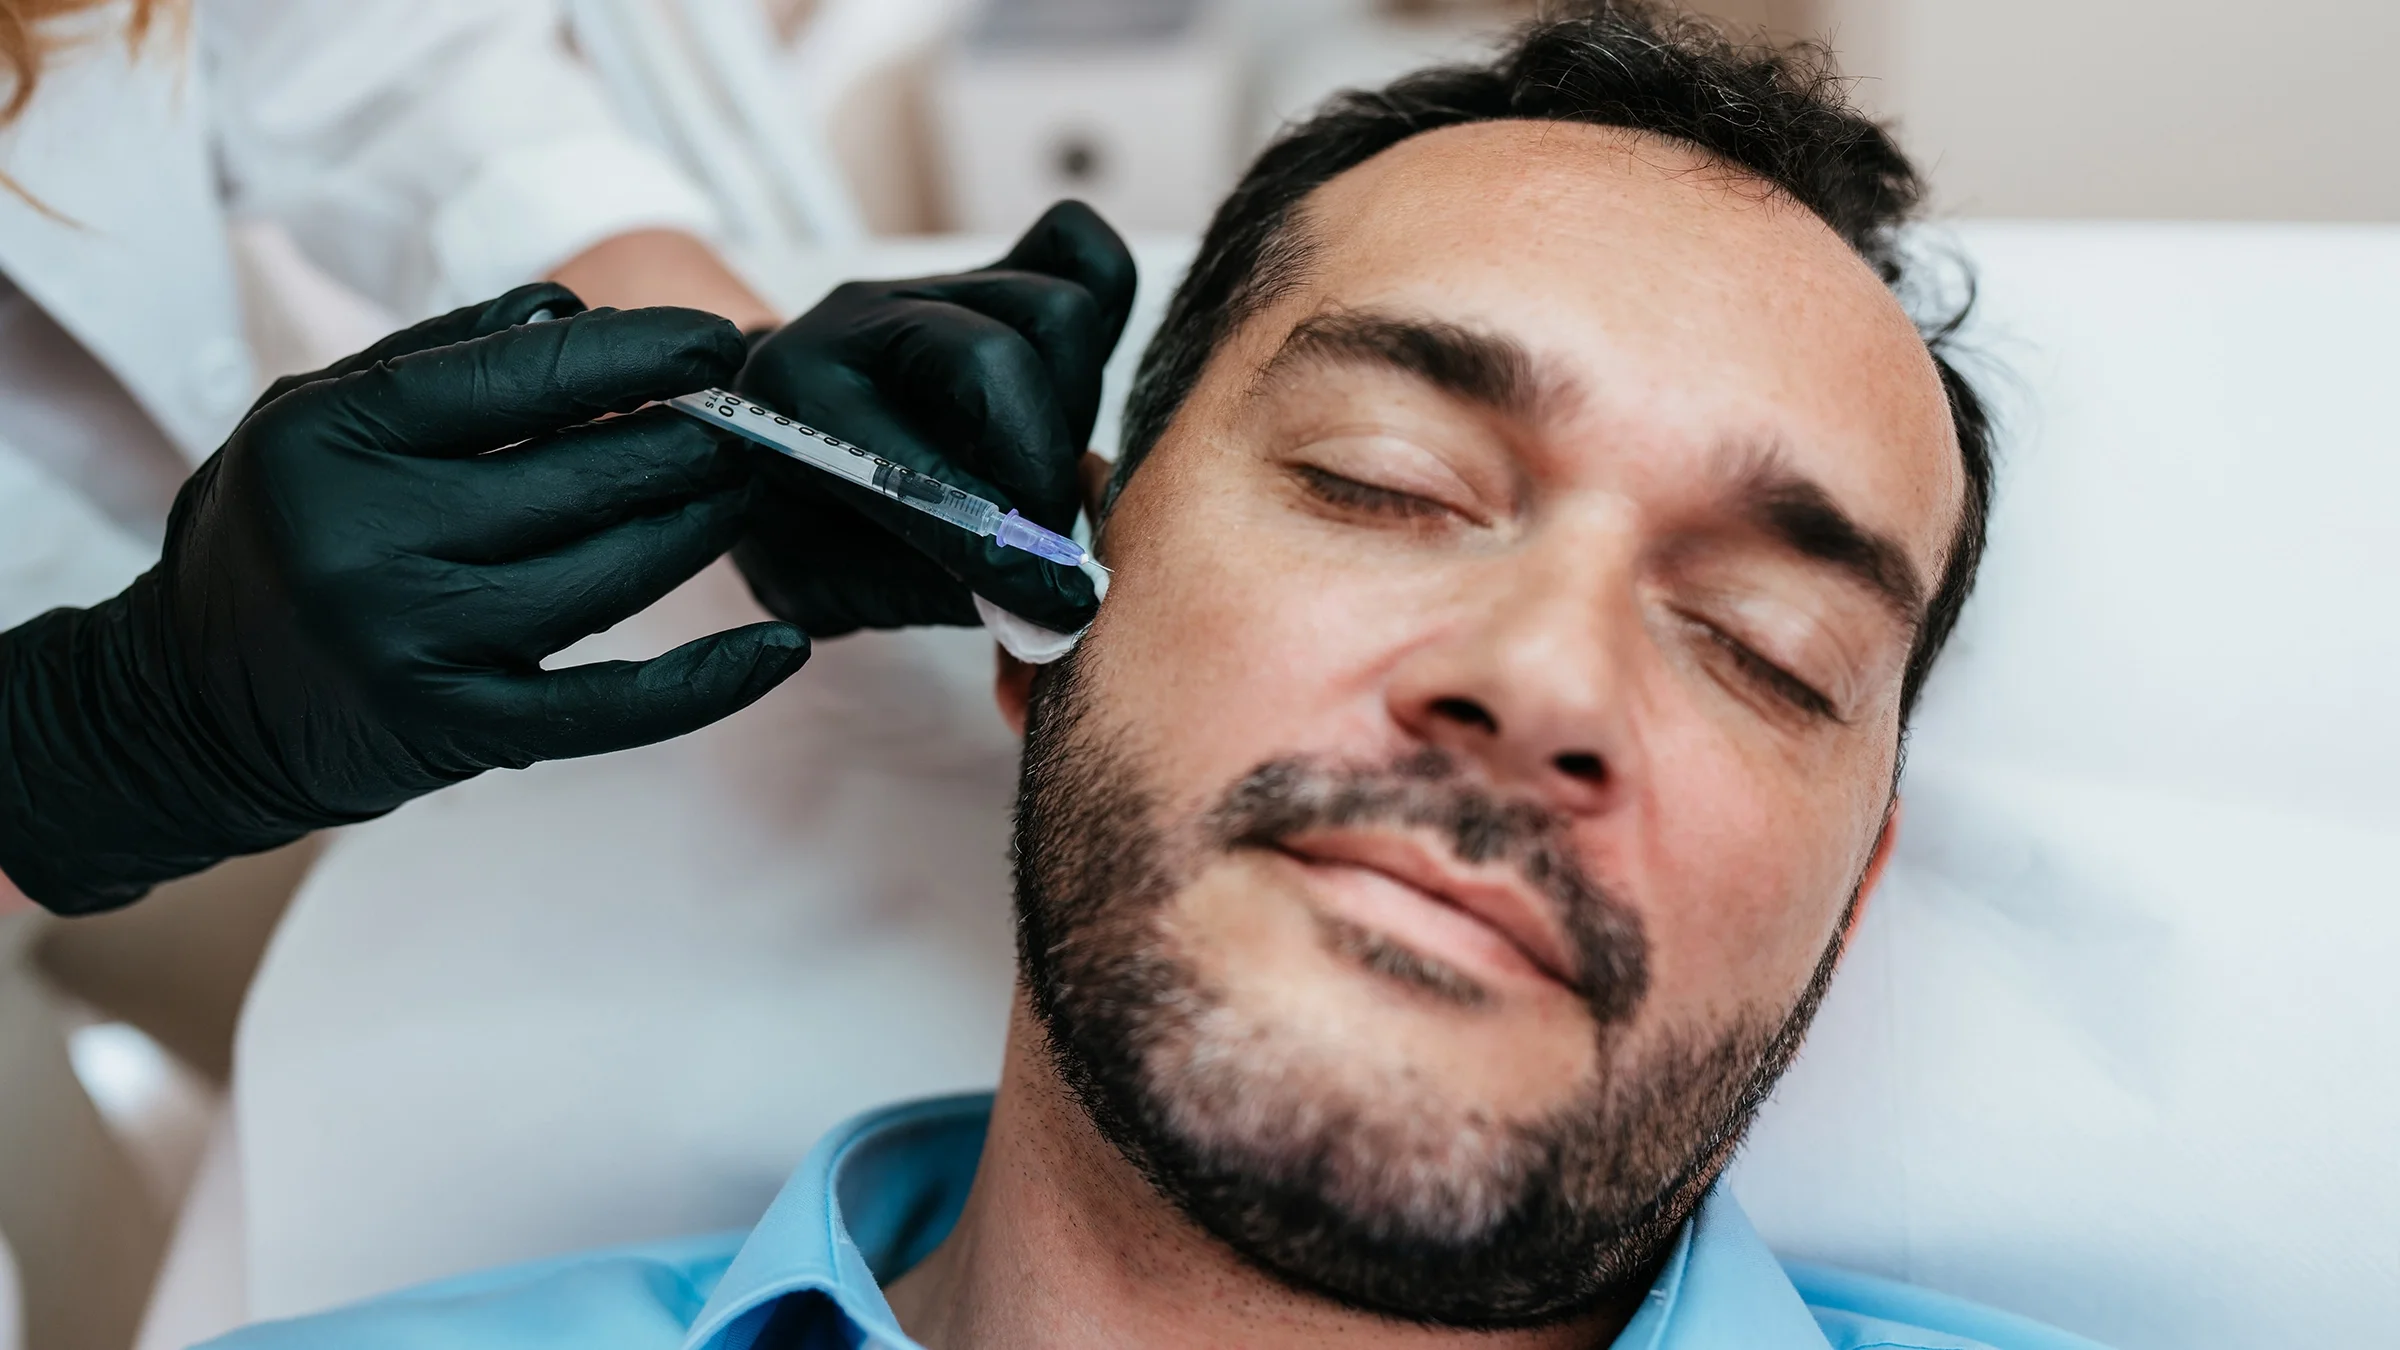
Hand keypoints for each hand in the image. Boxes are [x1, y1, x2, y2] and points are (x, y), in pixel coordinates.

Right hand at [0, 284, 809, 912]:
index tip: (710, 342)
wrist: (190, 706)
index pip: (516, 379)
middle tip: (751, 419)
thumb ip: (438, 354)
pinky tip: (779, 649)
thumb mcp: (316, 415)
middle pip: (578, 479)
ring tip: (749, 485)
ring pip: (605, 576)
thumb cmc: (278, 533)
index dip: (633, 356)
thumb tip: (571, 310)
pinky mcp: (456, 729)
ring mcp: (412, 642)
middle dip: (688, 442)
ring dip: (698, 527)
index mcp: (332, 440)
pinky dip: (704, 682)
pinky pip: (608, 709)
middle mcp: (366, 541)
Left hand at [730, 201, 1136, 636]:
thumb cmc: (796, 519)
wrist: (765, 439)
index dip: (998, 547)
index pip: (920, 468)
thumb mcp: (821, 583)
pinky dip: (1107, 317)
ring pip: (1061, 309)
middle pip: (1000, 357)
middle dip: (1041, 468)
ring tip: (1040, 473)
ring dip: (1074, 410)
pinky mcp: (993, 271)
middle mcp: (864, 317)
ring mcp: (934, 283)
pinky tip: (1073, 396)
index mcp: (796, 394)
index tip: (1055, 600)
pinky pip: (1083, 252)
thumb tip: (1043, 594)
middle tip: (1043, 537)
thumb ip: (924, 588)